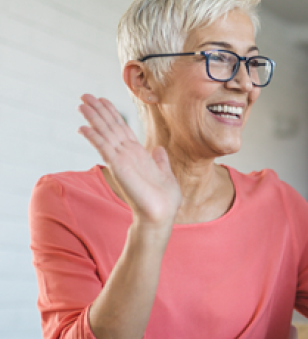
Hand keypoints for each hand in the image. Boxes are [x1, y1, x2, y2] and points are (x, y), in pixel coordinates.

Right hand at [78, 94, 181, 227]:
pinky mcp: (119, 167)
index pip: (122, 129)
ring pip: (105, 134)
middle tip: (85, 95)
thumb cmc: (164, 199)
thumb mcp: (165, 174)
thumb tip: (159, 149)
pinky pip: (104, 148)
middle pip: (110, 127)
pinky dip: (94, 137)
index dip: (112, 114)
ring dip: (94, 119)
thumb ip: (160, 160)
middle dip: (98, 111)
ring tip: (81, 104)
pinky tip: (83, 127)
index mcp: (138, 154)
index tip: (103, 100)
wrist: (161, 214)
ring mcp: (121, 160)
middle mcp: (127, 155)